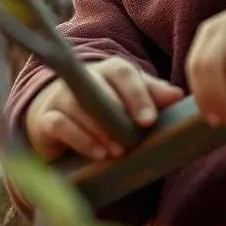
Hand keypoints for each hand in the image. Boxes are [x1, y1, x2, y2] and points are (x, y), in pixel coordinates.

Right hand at [25, 56, 183, 161]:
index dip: (137, 93)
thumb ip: (154, 96)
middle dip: (118, 112)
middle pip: (99, 86)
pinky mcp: (46, 119)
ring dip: (100, 130)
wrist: (63, 121)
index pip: (122, 72)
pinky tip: (98, 154)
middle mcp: (83, 79)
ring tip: (118, 151)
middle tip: (136, 135)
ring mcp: (61, 97)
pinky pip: (59, 124)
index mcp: (109, 70)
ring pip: (78, 105)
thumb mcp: (133, 102)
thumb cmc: (108, 110)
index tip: (149, 120)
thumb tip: (179, 96)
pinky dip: (80, 139)